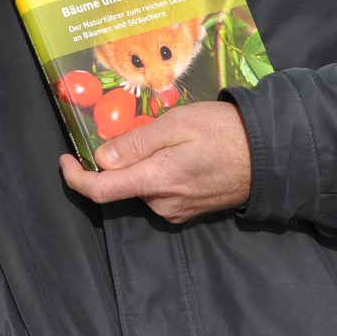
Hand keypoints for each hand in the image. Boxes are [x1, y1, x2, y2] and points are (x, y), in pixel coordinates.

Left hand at [60, 100, 251, 223]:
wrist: (271, 155)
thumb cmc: (222, 132)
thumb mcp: (175, 125)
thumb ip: (135, 143)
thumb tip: (100, 159)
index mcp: (156, 181)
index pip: (100, 191)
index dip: (74, 177)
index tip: (64, 159)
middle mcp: (163, 203)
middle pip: (120, 186)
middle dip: (116, 160)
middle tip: (136, 128)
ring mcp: (177, 210)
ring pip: (140, 187)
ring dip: (140, 164)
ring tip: (167, 137)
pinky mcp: (190, 210)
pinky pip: (159, 192)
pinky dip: (156, 172)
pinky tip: (178, 152)